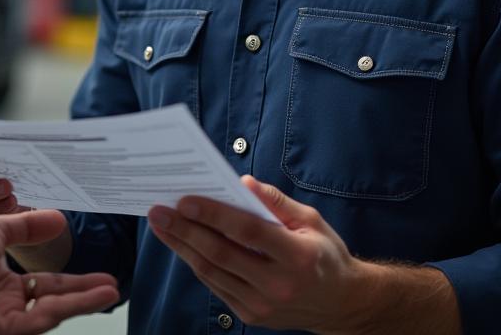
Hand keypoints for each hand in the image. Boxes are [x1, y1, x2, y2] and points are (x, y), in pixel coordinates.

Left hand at [0, 209, 118, 334]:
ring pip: (54, 310)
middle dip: (83, 293)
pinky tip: (93, 295)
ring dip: (84, 300)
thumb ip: (26, 227)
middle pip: (53, 300)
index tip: (93, 272)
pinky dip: (70, 306)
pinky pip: (44, 318)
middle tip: (112, 284)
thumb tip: (58, 218)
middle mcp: (6, 307)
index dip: (69, 279)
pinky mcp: (6, 331)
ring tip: (112, 289)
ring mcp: (7, 321)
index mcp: (0, 286)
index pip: (43, 285)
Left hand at [147, 175, 366, 333]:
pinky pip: (216, 286)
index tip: (185, 200)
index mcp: (297, 256)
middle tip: (158, 211)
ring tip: (161, 224)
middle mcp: (278, 285)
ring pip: (212, 272)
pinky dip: (196, 262)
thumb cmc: (325, 254)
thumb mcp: (311, 220)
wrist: (341, 304)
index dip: (214, 215)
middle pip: (221, 254)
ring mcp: (262, 305)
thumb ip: (276, 201)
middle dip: (185, 230)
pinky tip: (182, 244)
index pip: (247, 232)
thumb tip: (242, 184)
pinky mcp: (251, 315)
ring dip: (182, 247)